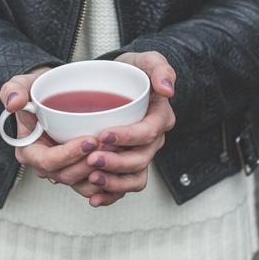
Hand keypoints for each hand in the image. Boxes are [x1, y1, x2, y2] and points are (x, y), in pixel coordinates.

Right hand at [0, 67, 105, 203]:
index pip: (48, 161)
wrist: (54, 94)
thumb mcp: (23, 84)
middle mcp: (45, 165)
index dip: (69, 155)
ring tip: (118, 153)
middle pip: (67, 176)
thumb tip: (13, 103)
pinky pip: (93, 186)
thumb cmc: (38, 91)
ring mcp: (63, 170)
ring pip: (82, 184)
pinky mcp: (79, 171)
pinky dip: (108, 182)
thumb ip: (14, 90)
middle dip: (89, 165)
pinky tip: (122, 168)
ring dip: (101, 174)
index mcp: (28, 151)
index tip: (89, 140)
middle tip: (109, 146)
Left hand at [83, 51, 176, 204]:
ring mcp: (141, 153)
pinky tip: (94, 198)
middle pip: (140, 159)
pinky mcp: (128, 164)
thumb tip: (168, 89)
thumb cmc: (132, 71)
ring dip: (114, 183)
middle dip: (116, 162)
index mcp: (160, 117)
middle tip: (91, 159)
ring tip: (91, 179)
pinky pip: (125, 185)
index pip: (147, 132)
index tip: (103, 134)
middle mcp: (153, 139)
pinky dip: (111, 195)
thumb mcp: (147, 60)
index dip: (127, 136)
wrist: (119, 81)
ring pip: (134, 177)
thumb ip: (160, 67)